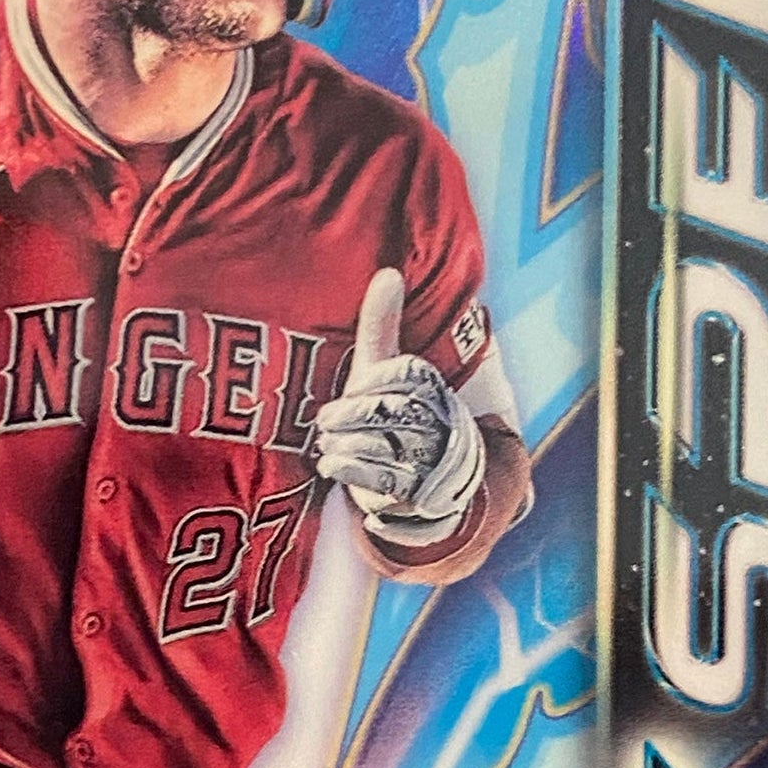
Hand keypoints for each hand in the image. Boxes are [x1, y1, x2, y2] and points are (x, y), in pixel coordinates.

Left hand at [315, 268, 485, 543]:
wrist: (412, 480)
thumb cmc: (386, 413)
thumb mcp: (381, 369)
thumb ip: (382, 326)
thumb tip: (388, 272)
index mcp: (436, 390)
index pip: (412, 377)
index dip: (379, 380)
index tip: (355, 384)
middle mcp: (441, 424)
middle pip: (397, 412)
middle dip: (357, 415)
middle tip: (326, 419)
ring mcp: (430, 462)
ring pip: (389, 446)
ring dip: (351, 445)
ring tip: (327, 443)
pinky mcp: (415, 495)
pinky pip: (384, 480)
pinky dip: (353, 471)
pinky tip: (330, 464)